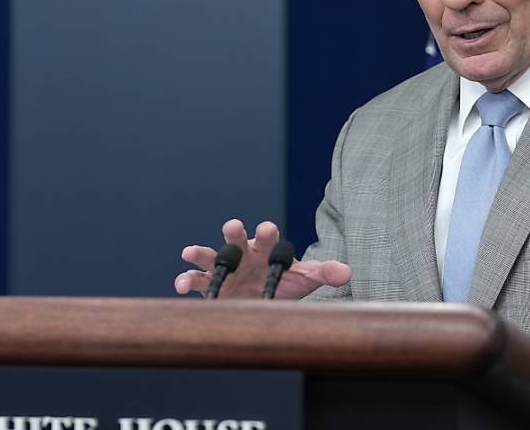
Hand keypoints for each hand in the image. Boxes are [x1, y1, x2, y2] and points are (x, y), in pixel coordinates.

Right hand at [174, 219, 351, 298]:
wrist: (267, 302)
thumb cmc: (285, 284)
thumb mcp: (306, 279)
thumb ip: (324, 273)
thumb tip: (347, 273)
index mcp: (266, 248)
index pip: (268, 236)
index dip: (267, 232)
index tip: (267, 228)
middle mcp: (244, 254)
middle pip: (237, 238)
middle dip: (234, 233)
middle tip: (233, 227)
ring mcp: (226, 269)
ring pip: (211, 256)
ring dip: (201, 252)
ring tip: (190, 251)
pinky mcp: (211, 285)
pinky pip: (196, 280)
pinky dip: (187, 280)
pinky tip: (182, 286)